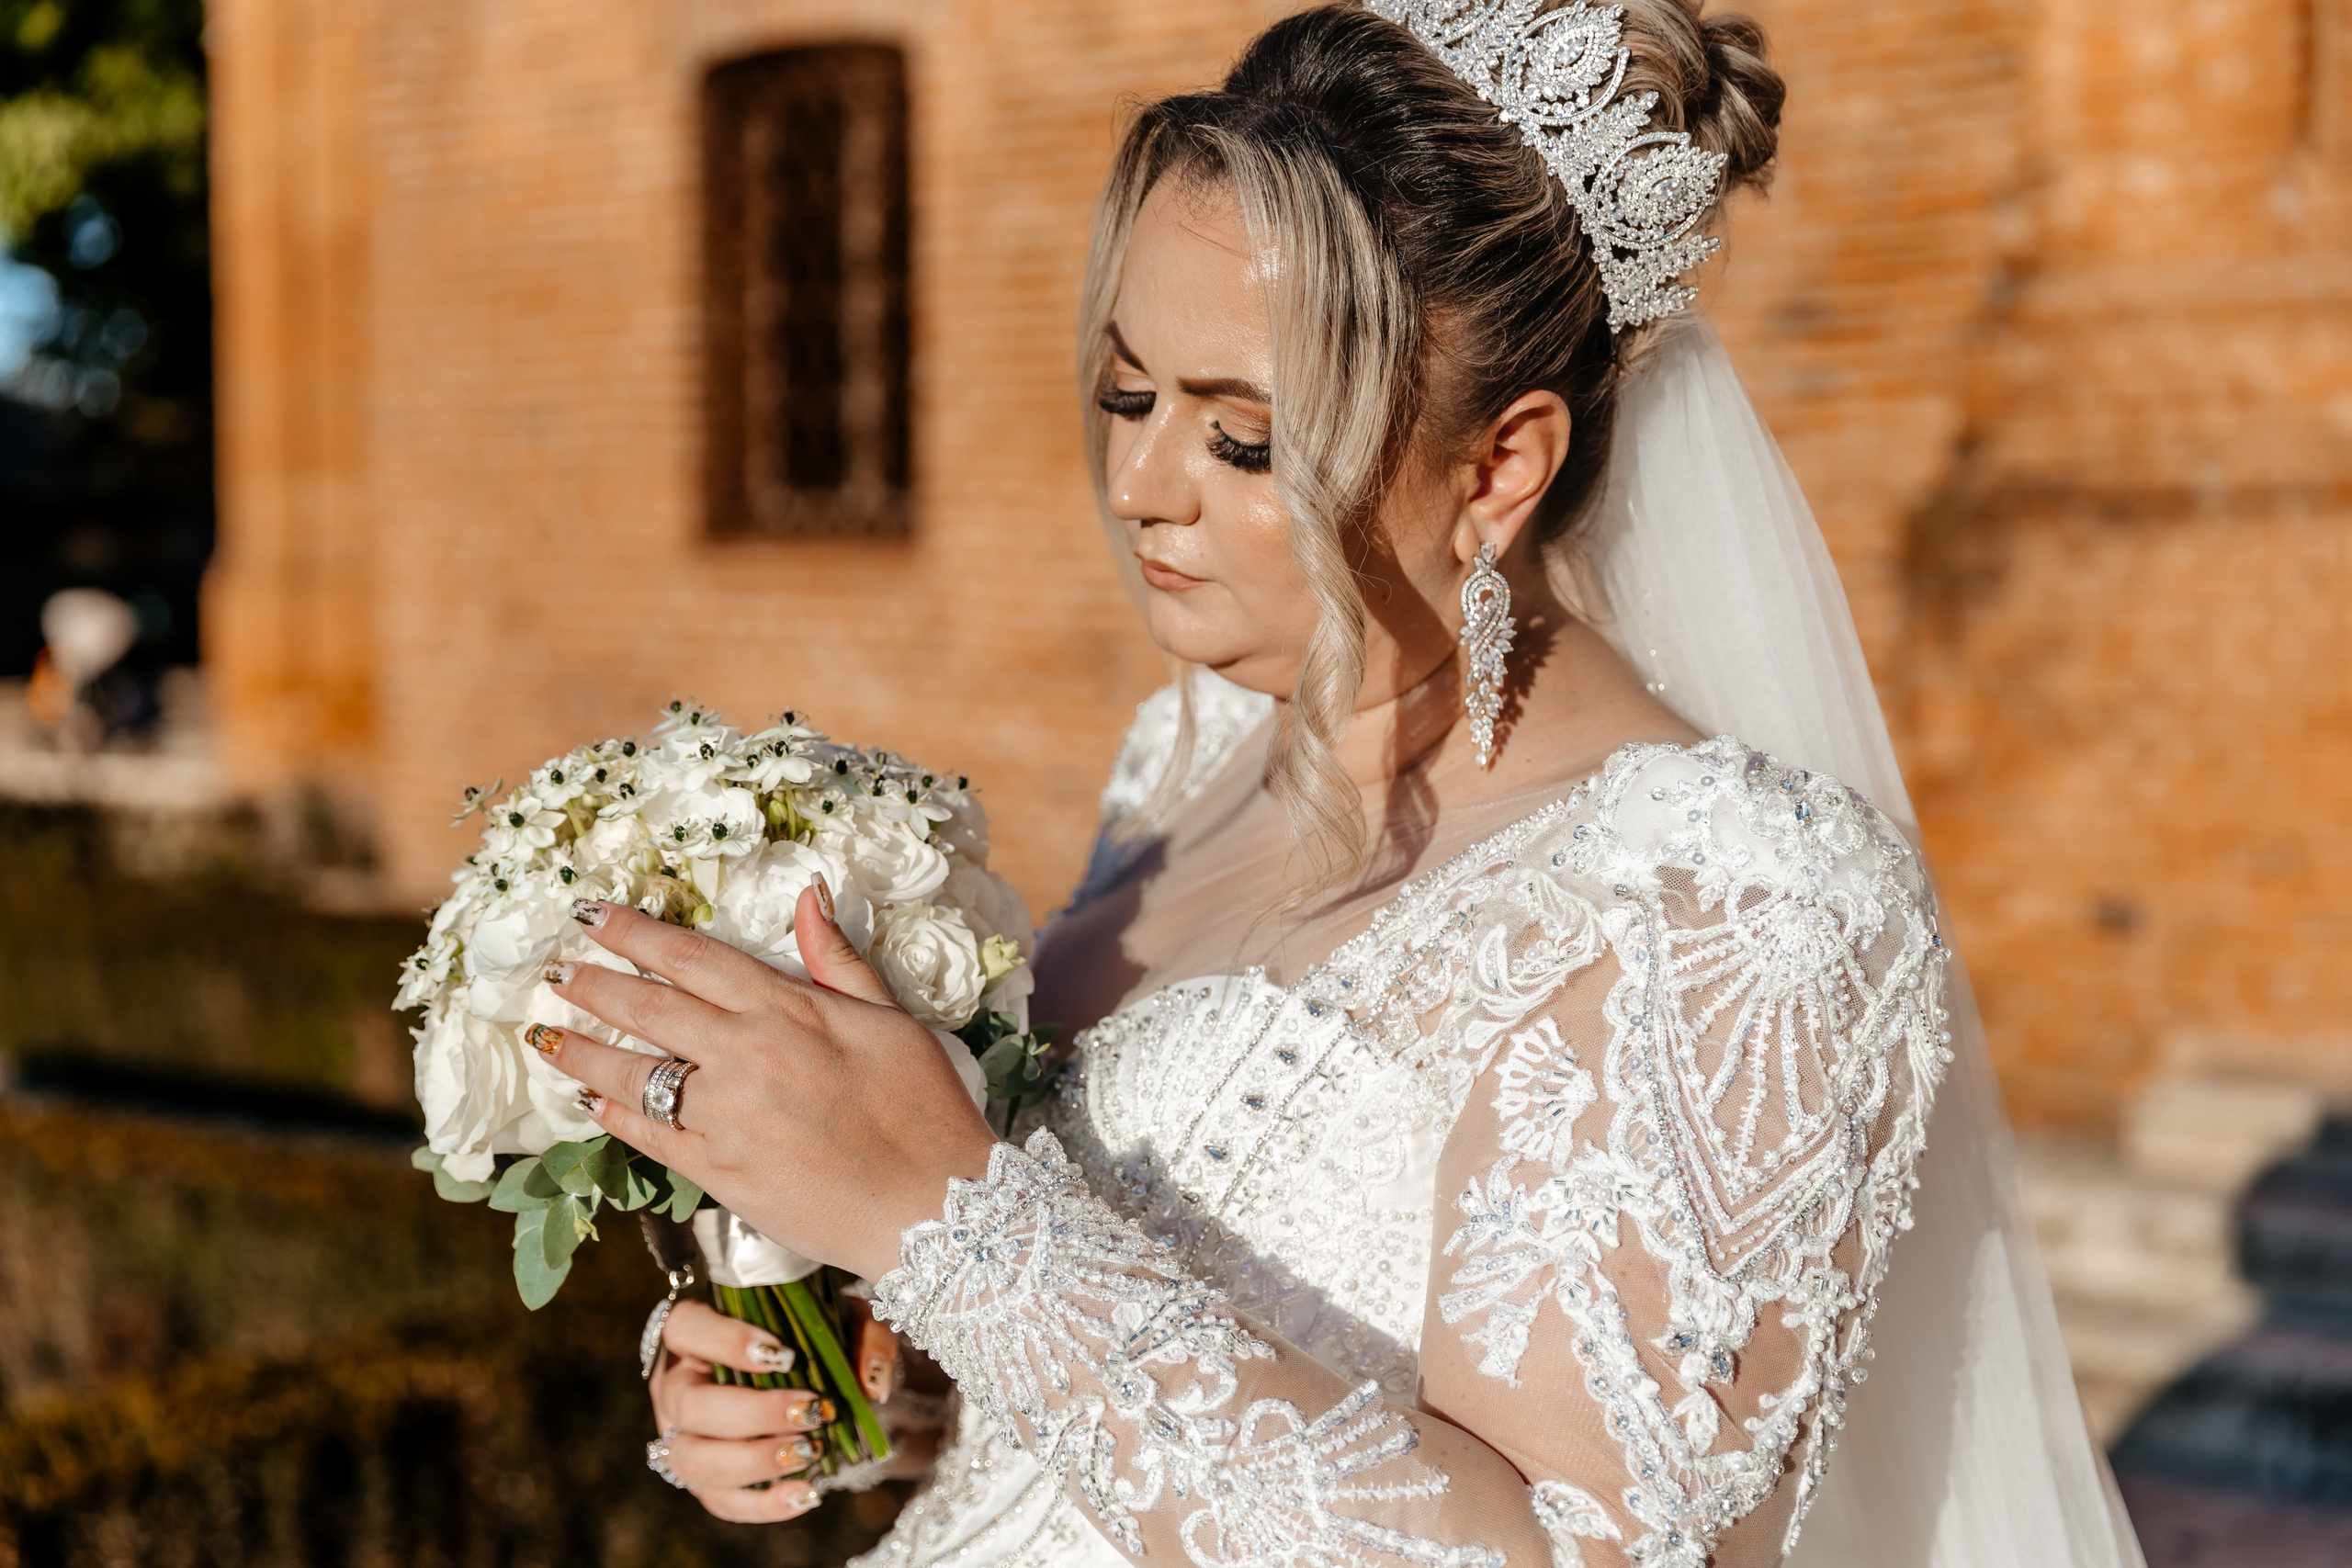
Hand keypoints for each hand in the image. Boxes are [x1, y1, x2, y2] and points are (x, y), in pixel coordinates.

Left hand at [534, 887, 998, 1280]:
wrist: (935, 1206)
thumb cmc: (925, 1109)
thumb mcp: (892, 1020)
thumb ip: (837, 961)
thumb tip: (807, 895)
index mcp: (788, 1011)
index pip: (694, 958)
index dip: (635, 932)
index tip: (591, 915)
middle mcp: (747, 1056)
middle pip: (651, 1007)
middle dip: (595, 983)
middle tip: (554, 969)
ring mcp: (727, 1117)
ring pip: (635, 1074)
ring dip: (584, 1051)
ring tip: (549, 1036)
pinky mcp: (720, 1173)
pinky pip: (650, 1138)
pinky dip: (614, 1117)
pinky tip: (591, 1104)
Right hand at [649, 1299, 946, 1519]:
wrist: (809, 1381)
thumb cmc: (810, 1338)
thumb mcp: (840, 1320)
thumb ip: (863, 1335)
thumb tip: (871, 1382)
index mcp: (693, 1334)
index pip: (685, 1326)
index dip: (726, 1341)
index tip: (784, 1355)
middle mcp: (677, 1386)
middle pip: (691, 1405)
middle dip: (756, 1413)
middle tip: (812, 1410)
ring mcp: (682, 1437)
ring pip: (692, 1461)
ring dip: (754, 1461)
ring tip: (809, 1453)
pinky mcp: (703, 1480)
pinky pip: (720, 1502)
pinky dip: (764, 1504)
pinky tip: (807, 1493)